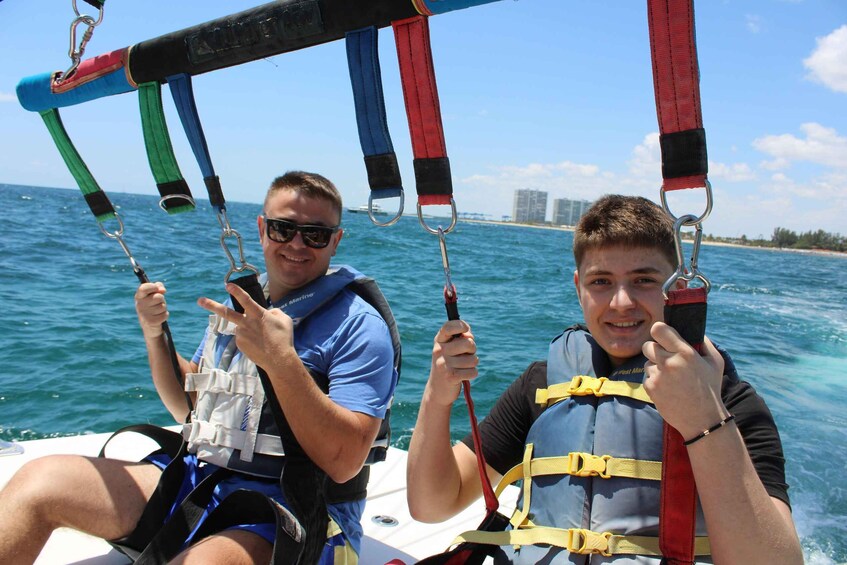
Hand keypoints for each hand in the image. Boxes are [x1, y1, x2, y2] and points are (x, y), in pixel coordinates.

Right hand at [135, 282, 167, 338]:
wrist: (150, 325)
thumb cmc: (153, 306)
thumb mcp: (154, 295)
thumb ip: (158, 287)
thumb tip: (162, 290)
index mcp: (139, 297)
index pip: (144, 288)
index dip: (153, 286)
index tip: (158, 289)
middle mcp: (140, 305)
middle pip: (158, 297)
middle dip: (162, 299)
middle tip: (158, 303)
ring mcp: (144, 314)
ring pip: (162, 306)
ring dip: (163, 308)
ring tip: (157, 311)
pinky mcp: (151, 322)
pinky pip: (165, 314)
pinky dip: (165, 315)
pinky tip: (159, 317)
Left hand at [197, 283, 294, 369]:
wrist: (279, 361)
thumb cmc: (284, 339)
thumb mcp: (284, 320)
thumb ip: (274, 312)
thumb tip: (267, 312)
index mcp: (258, 315)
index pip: (245, 300)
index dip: (236, 291)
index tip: (227, 285)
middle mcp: (247, 323)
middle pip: (226, 312)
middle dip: (212, 305)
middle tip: (199, 300)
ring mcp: (242, 334)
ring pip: (242, 326)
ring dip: (250, 330)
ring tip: (264, 339)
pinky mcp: (240, 344)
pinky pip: (243, 337)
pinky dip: (251, 339)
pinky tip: (260, 345)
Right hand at [428, 320, 478, 406]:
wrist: (437, 389)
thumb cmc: (448, 365)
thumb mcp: (450, 349)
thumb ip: (461, 339)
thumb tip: (470, 336)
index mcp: (439, 341)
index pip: (448, 327)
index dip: (460, 325)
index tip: (466, 329)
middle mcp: (439, 351)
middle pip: (468, 343)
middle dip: (472, 350)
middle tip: (466, 355)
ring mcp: (444, 364)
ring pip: (473, 359)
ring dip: (472, 364)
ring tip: (462, 367)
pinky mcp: (450, 377)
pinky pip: (473, 371)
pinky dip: (472, 374)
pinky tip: (463, 376)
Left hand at [642, 322, 726, 439]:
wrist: (702, 420)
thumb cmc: (710, 389)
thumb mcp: (715, 362)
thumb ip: (704, 343)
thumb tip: (693, 330)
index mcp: (685, 353)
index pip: (658, 329)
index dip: (659, 330)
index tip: (662, 335)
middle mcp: (669, 362)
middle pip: (647, 345)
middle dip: (654, 349)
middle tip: (665, 357)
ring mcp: (658, 376)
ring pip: (647, 362)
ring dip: (656, 367)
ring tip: (672, 378)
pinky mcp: (650, 388)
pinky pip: (646, 377)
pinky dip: (654, 380)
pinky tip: (668, 388)